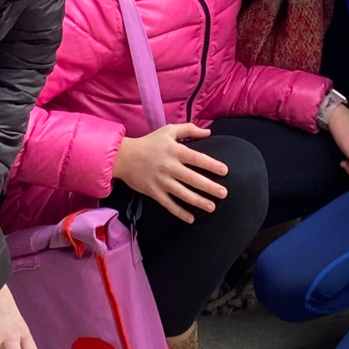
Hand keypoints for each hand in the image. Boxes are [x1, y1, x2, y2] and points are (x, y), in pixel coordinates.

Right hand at [113, 124, 227, 223]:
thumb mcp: (169, 130)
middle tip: (224, 193)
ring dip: (198, 201)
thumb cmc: (149, 142)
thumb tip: (208, 132)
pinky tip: (191, 219)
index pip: (197, 158)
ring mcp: (161, 181)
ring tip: (212, 207)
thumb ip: (189, 130)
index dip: (211, 165)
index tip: (225, 171)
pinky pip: (169, 204)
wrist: (124, 157)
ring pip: (183, 194)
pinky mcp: (154, 192)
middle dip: (209, 187)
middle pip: (193, 178)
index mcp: (175, 151)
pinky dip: (179, 212)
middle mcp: (170, 167)